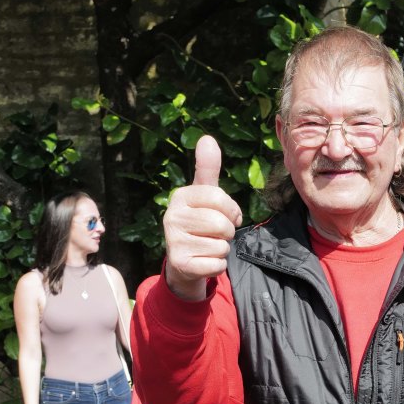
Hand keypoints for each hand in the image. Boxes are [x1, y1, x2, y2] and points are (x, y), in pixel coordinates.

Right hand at [163, 135, 243, 297]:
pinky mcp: (181, 264)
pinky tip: (204, 261)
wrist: (184, 262)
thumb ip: (208, 169)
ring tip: (208, 246)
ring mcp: (174, 241)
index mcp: (180, 196)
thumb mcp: (204, 196)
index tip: (226, 215)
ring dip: (222, 249)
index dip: (231, 210)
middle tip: (215, 234)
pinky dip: (217, 265)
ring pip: (221, 245)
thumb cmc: (200, 224)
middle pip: (222, 224)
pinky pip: (217, 264)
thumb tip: (207, 138)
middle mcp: (172, 216)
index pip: (220, 198)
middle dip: (227, 232)